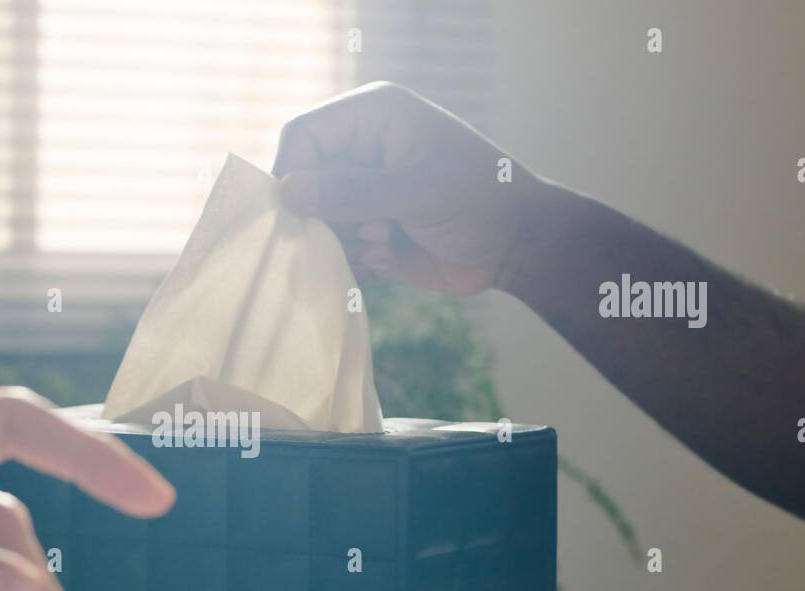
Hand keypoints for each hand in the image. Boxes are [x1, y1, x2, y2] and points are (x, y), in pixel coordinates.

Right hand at [273, 81, 554, 294]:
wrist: (516, 245)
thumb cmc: (480, 200)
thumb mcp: (417, 191)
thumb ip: (352, 192)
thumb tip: (288, 190)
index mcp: (374, 116)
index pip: (303, 136)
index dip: (292, 173)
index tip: (299, 214)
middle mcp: (362, 149)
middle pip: (303, 181)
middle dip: (326, 216)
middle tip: (371, 231)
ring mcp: (364, 190)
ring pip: (316, 220)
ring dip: (345, 241)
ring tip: (387, 242)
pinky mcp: (369, 227)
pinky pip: (336, 247)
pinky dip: (354, 261)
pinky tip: (389, 259)